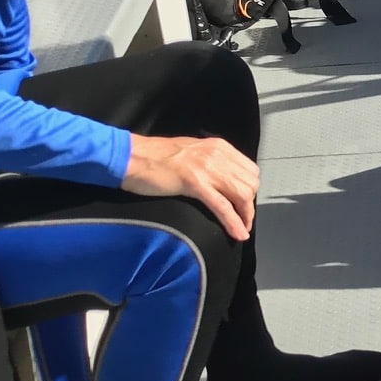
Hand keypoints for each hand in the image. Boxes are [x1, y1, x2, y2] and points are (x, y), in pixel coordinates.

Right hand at [123, 133, 259, 240]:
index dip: (250, 190)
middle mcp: (217, 155)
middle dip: (249, 205)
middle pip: (250, 183)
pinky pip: (222, 206)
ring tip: (241, 229)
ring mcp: (206, 168)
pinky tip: (238, 234)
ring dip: (245, 216)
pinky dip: (233, 222)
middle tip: (243, 220)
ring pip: (241, 195)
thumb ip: (210, 161)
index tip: (244, 204)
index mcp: (218, 147)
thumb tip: (222, 179)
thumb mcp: (191, 152)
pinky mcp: (194, 183)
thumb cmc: (154, 156)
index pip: (250, 170)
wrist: (131, 155)